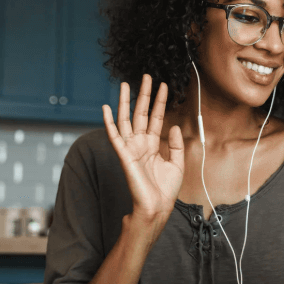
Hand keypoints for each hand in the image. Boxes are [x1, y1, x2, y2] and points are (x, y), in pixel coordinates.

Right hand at [102, 74, 184, 222]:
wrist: (157, 206)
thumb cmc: (165, 190)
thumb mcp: (177, 164)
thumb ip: (175, 144)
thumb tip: (173, 126)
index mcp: (152, 145)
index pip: (156, 118)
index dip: (160, 102)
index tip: (164, 86)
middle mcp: (140, 143)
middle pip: (141, 113)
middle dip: (144, 95)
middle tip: (146, 76)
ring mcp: (131, 148)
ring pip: (126, 119)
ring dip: (125, 102)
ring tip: (126, 84)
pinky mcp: (124, 155)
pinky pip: (114, 136)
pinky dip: (108, 122)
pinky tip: (106, 108)